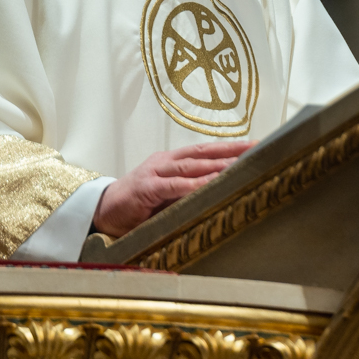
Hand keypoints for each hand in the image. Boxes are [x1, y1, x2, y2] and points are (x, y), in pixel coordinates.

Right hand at [93, 140, 254, 237]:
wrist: (100, 211)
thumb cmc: (137, 206)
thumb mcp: (168, 197)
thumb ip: (189, 192)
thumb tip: (222, 193)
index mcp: (172, 161)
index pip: (206, 151)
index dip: (231, 148)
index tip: (257, 147)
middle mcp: (165, 161)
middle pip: (204, 152)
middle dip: (232, 151)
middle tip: (258, 149)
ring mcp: (154, 172)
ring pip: (191, 165)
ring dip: (218, 164)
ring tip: (242, 164)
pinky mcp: (145, 188)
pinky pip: (173, 185)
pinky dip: (192, 184)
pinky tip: (210, 183)